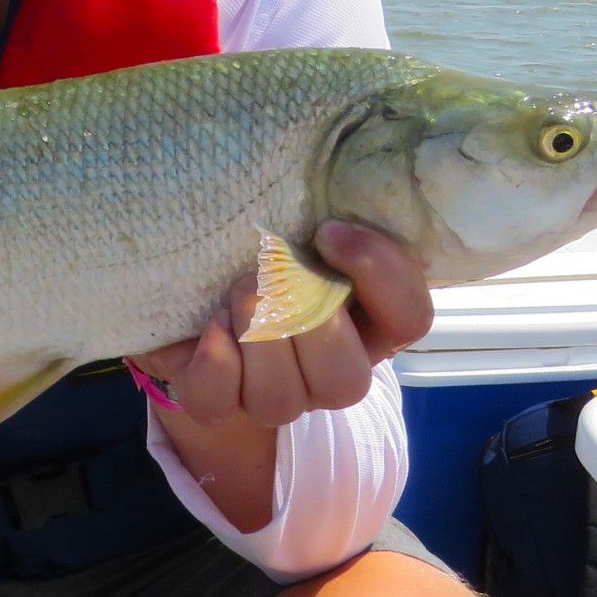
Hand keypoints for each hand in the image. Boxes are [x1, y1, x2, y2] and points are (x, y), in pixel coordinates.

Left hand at [131, 220, 432, 431]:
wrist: (186, 268)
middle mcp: (326, 367)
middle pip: (346, 381)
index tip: (329, 231)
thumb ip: (332, 201)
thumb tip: (340, 192)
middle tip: (271, 269)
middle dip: (307, 321)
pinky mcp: (213, 398)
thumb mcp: (300, 210)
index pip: (410, 318)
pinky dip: (215, 364)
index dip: (380, 276)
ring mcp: (272, 393)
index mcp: (366, 318)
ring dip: (256, 337)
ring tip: (237, 289)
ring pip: (282, 399)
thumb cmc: (258, 233)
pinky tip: (210, 326)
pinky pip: (219, 405)